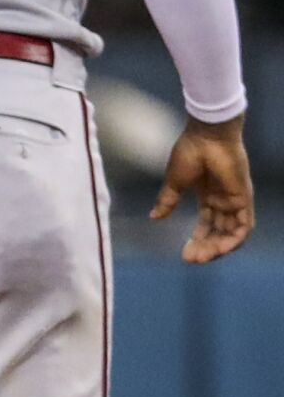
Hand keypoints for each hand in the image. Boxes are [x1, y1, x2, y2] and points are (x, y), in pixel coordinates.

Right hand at [151, 113, 255, 263]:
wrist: (206, 137)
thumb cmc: (190, 153)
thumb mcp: (175, 181)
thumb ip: (167, 201)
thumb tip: (153, 217)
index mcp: (208, 196)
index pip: (206, 224)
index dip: (197, 239)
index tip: (184, 253)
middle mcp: (224, 201)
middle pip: (218, 232)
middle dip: (205, 247)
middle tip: (191, 259)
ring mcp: (235, 201)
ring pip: (231, 233)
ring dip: (218, 247)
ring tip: (201, 257)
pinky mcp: (244, 199)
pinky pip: (244, 226)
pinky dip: (234, 240)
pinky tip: (220, 249)